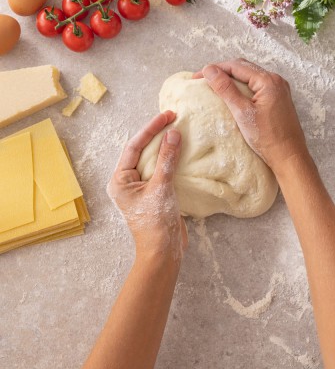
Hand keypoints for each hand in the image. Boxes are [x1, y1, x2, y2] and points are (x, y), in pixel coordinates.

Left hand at [107, 111, 187, 261]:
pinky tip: (180, 151)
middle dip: (157, 134)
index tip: (167, 116)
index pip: (134, 146)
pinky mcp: (154, 193)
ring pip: (152, 159)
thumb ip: (166, 160)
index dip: (151, 129)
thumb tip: (173, 134)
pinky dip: (170, 159)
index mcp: (120, 180)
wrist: (163, 253)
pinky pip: (160, 169)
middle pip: (141, 150)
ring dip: (164, 146)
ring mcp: (140, 188)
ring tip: (178, 129)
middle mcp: (127, 182)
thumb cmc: (156, 223)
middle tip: (173, 117)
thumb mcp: (162, 187)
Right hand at [194, 58, 308, 173]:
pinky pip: (256, 85)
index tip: (197, 76)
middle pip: (243, 68)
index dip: (215, 69)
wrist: (289, 157)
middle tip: (203, 79)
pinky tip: (231, 94)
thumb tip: (209, 70)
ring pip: (250, 76)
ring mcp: (279, 89)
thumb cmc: (268, 138)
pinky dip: (242, 86)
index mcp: (268, 81)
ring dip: (231, 78)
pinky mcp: (278, 98)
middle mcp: (276, 80)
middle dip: (222, 71)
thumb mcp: (242, 113)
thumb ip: (226, 89)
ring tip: (214, 85)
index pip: (236, 66)